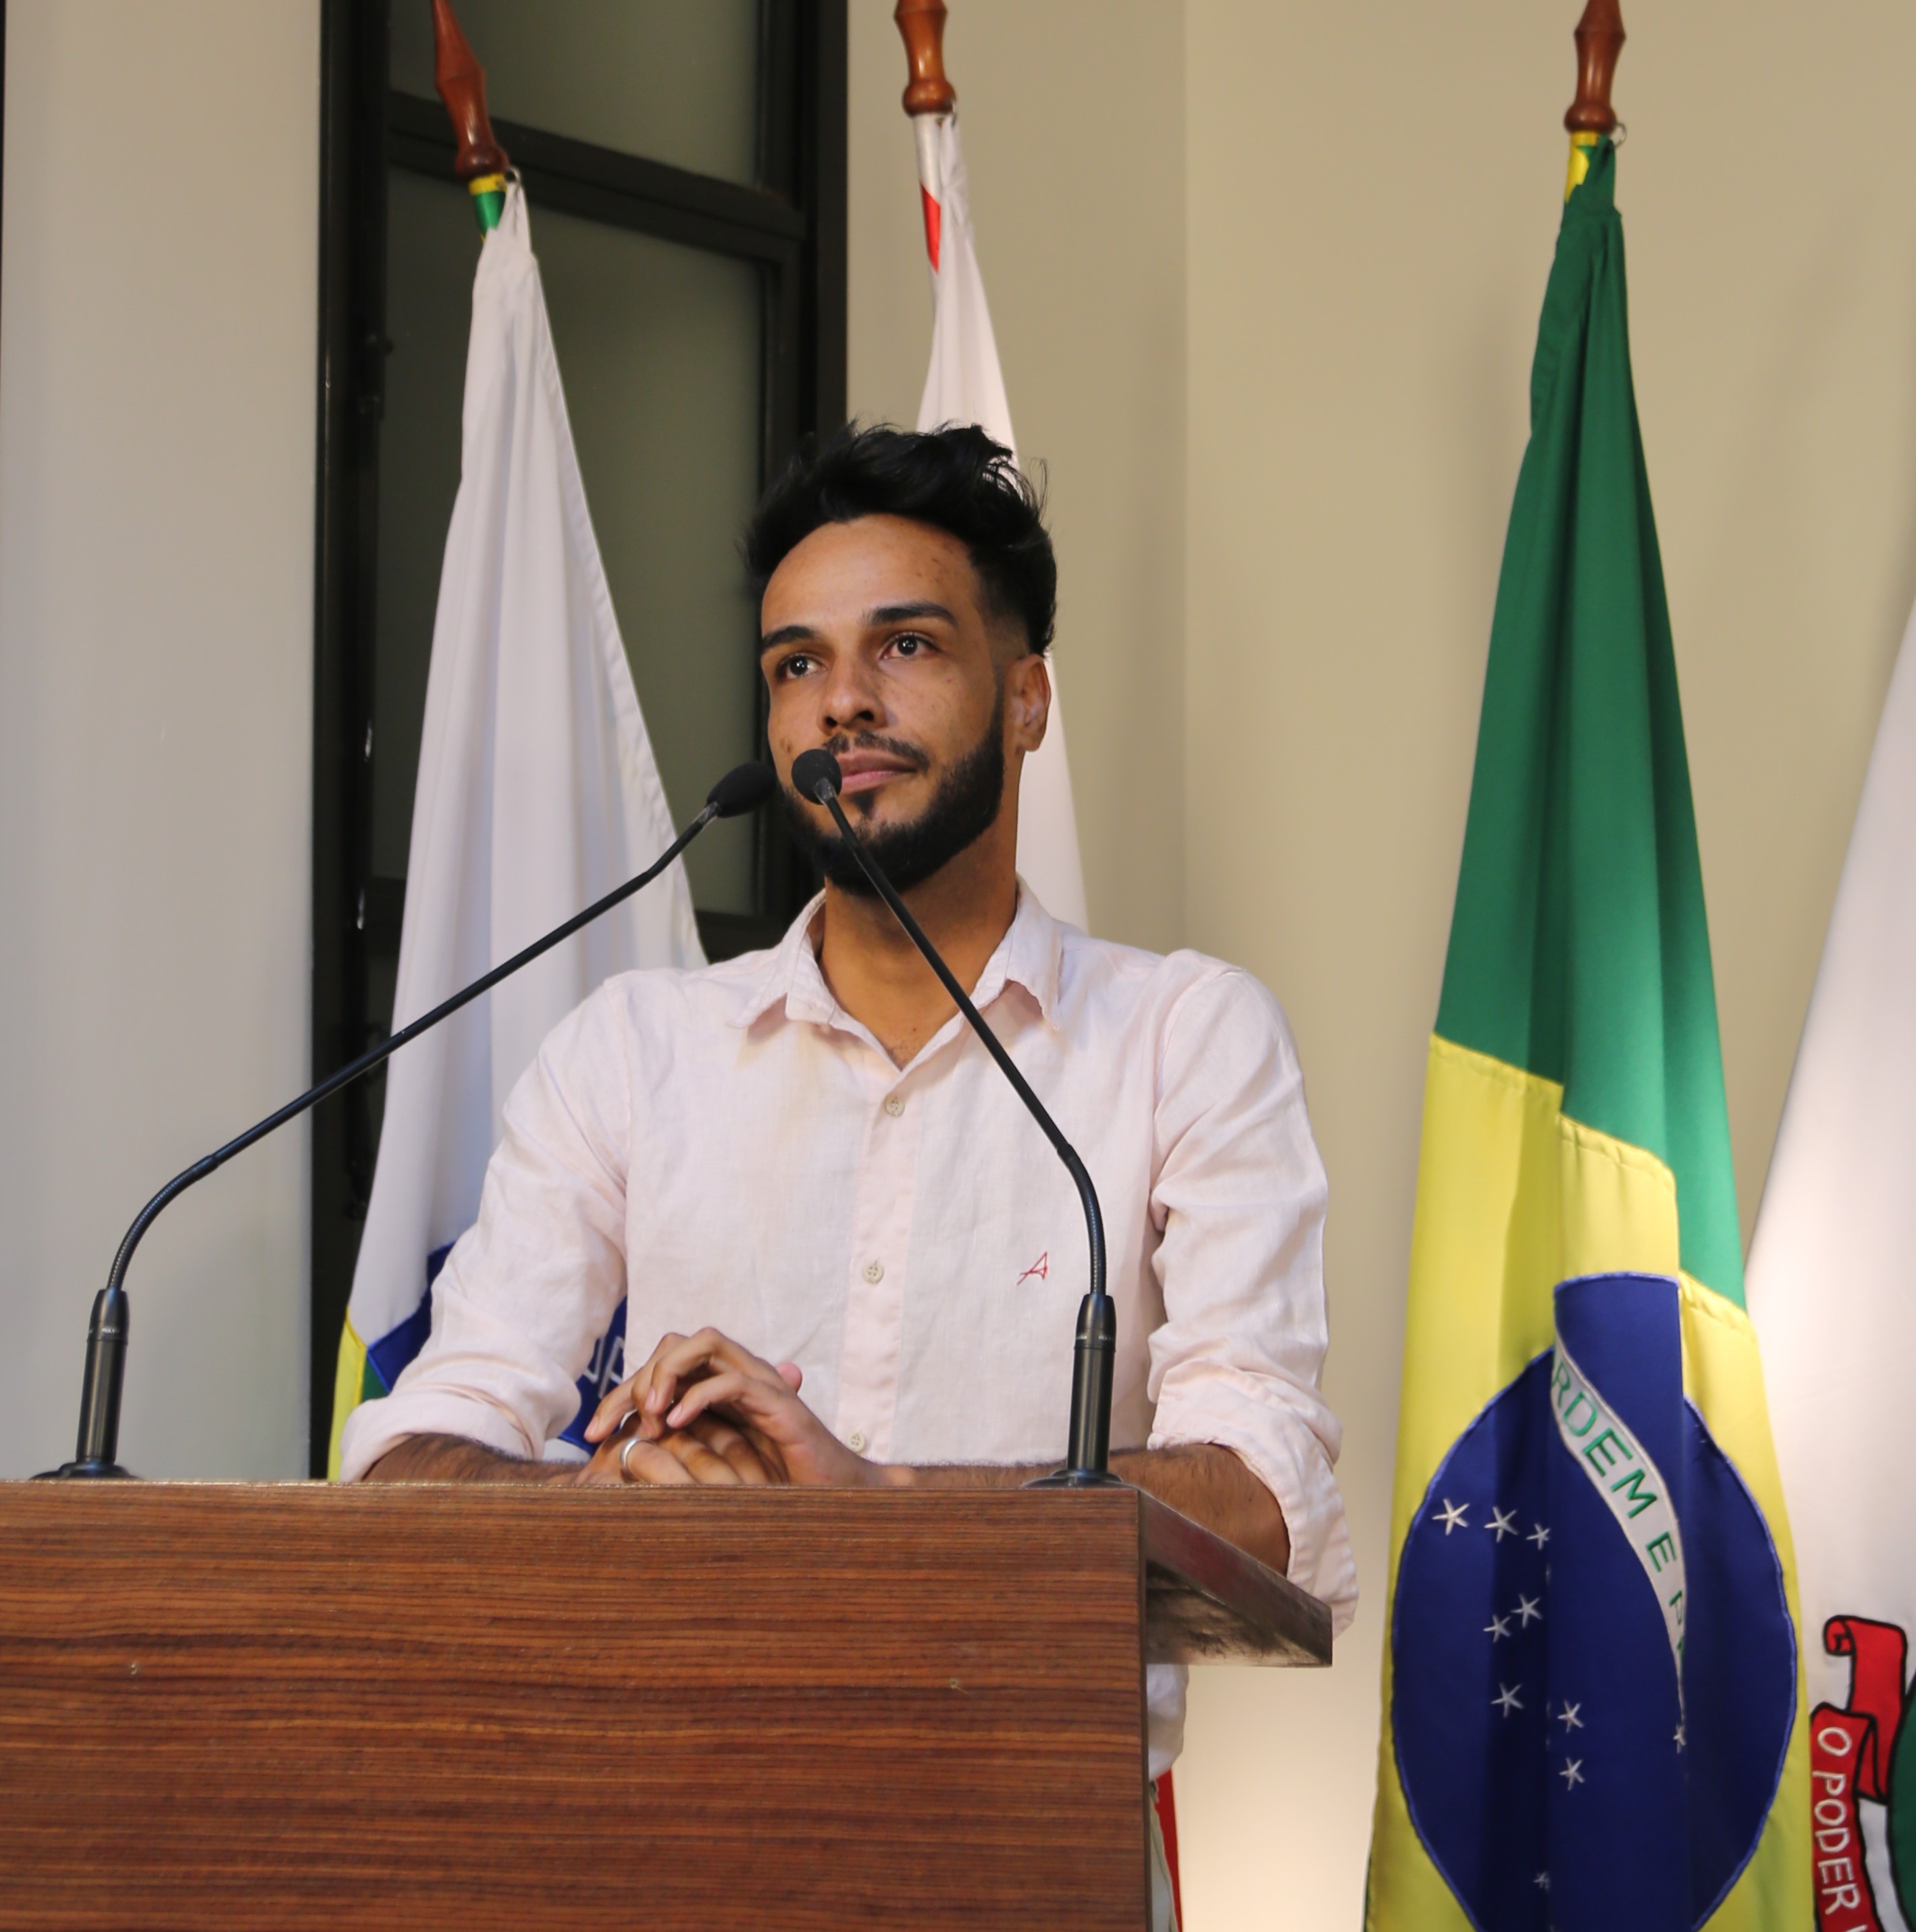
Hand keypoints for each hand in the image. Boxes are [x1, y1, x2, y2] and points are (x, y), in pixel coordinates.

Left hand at [583, 1327, 883, 1486]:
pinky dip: (698, 1395)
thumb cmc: (780, 1489)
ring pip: (706, 1343)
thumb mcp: (714, 1473)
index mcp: (719, 1391)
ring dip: (667, 1373)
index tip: (592, 1434)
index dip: (621, 1394)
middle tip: (611, 1426)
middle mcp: (739, 1378)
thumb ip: (681, 1456)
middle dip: (636, 1379)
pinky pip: (733, 1380)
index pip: (661, 1365)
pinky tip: (675, 1423)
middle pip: (676, 1344)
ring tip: (649, 1414)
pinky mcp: (781, 1405)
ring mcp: (762, 1386)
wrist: (842, 1498)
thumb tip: (628, 1461)